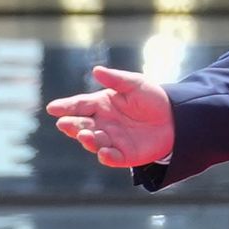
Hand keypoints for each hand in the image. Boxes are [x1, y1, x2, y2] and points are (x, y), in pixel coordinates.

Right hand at [45, 63, 175, 167]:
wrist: (176, 118)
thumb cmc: (152, 99)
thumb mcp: (136, 84)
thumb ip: (117, 79)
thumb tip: (96, 70)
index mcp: (101, 104)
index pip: (79, 105)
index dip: (66, 107)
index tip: (53, 108)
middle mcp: (102, 123)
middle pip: (81, 124)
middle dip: (71, 125)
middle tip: (64, 123)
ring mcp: (111, 140)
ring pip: (93, 142)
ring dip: (87, 139)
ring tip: (85, 134)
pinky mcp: (124, 155)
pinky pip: (112, 158)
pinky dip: (106, 156)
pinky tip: (104, 151)